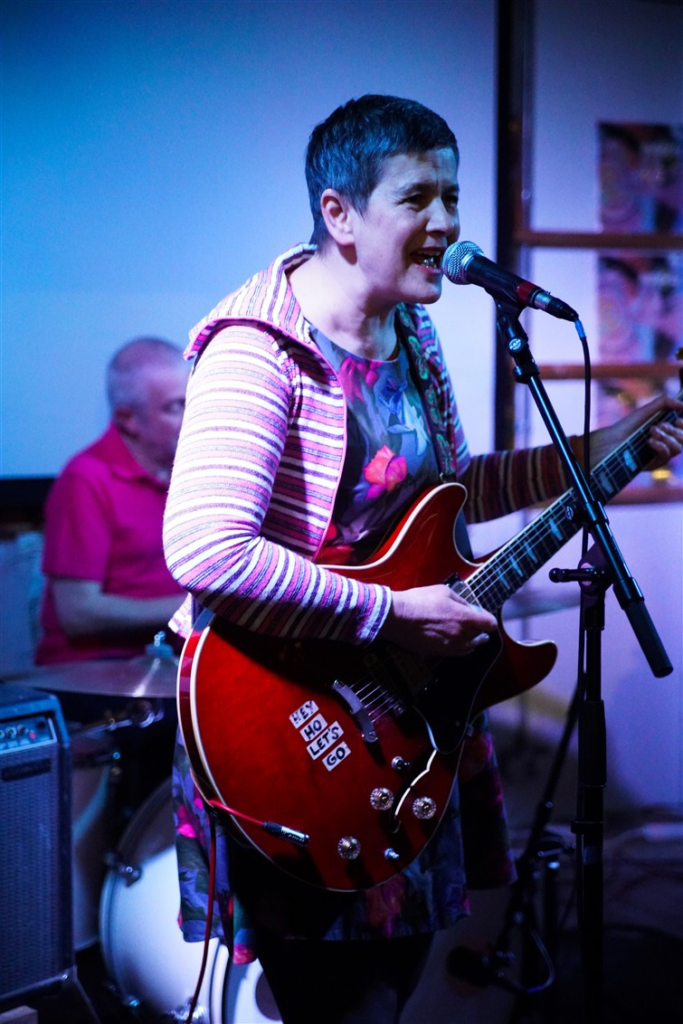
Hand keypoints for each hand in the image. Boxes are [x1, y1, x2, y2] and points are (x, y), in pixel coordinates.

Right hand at [379, 584, 497, 657]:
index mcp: (465, 619)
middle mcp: (461, 636)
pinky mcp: (438, 654)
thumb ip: (461, 601)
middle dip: (479, 630)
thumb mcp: (444, 591)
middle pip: (480, 638)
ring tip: (467, 635)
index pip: (489, 624)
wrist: (397, 618)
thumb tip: (470, 609)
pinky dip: (459, 646)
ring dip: (471, 641)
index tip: (483, 616)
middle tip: (475, 624)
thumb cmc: (420, 601)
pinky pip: (456, 652)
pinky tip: (453, 640)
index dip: (488, 619)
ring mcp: (450, 647)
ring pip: (469, 648)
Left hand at [587, 394, 682, 469]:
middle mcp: (666, 443)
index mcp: (667, 431)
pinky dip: (661, 446)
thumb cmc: (629, 426)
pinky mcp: (655, 463)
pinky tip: (650, 441)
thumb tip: (682, 405)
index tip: (677, 421)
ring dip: (667, 437)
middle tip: (660, 425)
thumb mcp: (647, 410)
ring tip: (652, 430)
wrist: (613, 440)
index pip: (682, 431)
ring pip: (678, 448)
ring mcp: (662, 454)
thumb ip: (665, 402)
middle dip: (674, 431)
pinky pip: (666, 456)